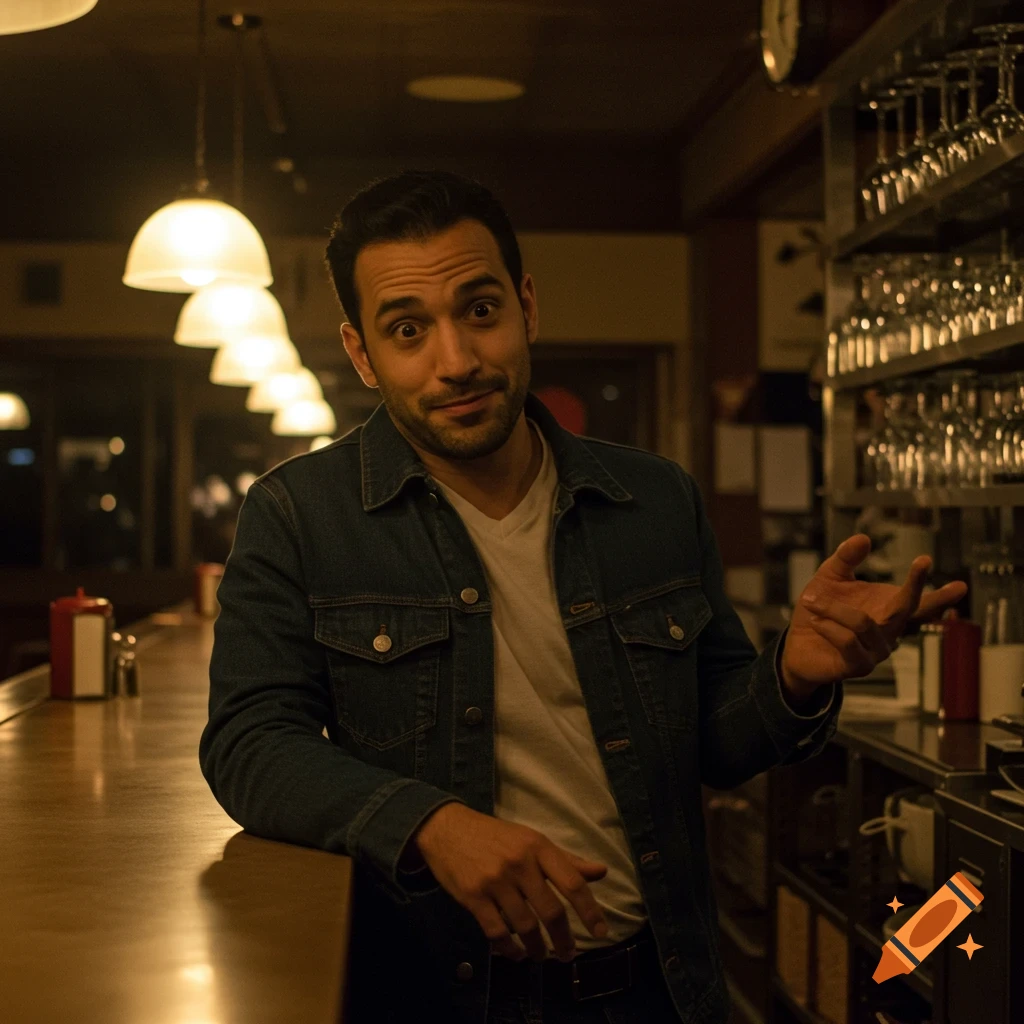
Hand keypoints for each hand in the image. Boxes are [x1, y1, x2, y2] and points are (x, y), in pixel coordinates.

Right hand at [411, 802, 608, 962]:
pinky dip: (510, 950)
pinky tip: (516, 954)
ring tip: (541, 956)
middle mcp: (519, 863)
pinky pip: (497, 932)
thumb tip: (601, 871)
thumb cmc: (495, 836)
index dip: (590, 910)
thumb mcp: (532, 840)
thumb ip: (566, 859)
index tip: (602, 932)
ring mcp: (495, 881)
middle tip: (568, 955)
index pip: (572, 882)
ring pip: (525, 926)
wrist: (447, 828)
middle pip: (551, 911)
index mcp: (538, 846)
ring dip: (537, 949)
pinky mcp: (473, 897)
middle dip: (563, 940)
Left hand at [781, 534, 966, 699]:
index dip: (939, 593)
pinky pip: (848, 642)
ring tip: (811, 600)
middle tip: (924, 561)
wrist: (795, 644)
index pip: (920, 601)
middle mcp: (889, 630)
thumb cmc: (818, 611)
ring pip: (864, 623)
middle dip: (917, 588)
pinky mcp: (859, 666)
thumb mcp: (830, 577)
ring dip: (833, 608)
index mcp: (888, 608)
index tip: (953, 579)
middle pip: (909, 610)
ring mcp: (877, 651)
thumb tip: (864, 538)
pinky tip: (815, 621)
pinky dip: (829, 626)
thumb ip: (846, 558)